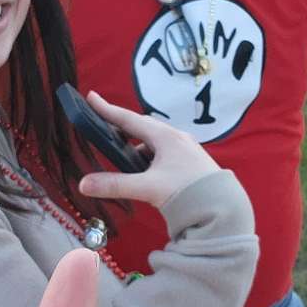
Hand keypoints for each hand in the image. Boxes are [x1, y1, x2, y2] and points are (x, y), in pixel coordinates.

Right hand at [76, 91, 221, 210]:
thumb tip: (84, 184)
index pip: (130, 119)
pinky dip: (150, 159)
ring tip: (124, 159)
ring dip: (137, 147)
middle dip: (122, 127)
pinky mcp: (191, 164)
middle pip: (143, 128)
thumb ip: (116, 185)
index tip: (92, 98)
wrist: (222, 209)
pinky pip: (165, 154)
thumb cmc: (188, 193)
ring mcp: (186, 150)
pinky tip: (146, 173)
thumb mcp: (148, 187)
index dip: (108, 110)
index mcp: (166, 137)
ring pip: (155, 143)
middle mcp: (177, 139)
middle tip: (103, 128)